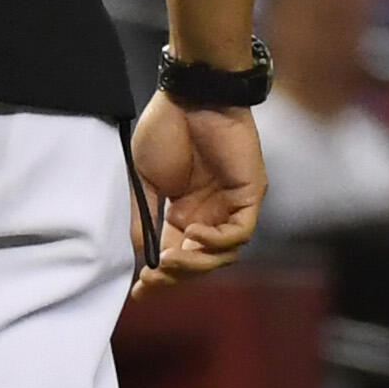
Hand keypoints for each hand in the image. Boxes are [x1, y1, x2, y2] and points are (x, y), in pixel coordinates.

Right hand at [127, 94, 265, 296]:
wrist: (191, 96)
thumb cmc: (165, 129)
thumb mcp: (143, 180)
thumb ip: (144, 217)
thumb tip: (141, 254)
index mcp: (183, 209)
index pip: (174, 253)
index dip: (159, 276)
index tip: (138, 291)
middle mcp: (209, 212)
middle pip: (198, 261)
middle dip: (175, 277)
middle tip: (152, 280)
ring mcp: (231, 205)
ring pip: (222, 255)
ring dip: (196, 263)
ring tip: (171, 259)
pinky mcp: (249, 194)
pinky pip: (239, 234)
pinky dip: (217, 242)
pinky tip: (193, 235)